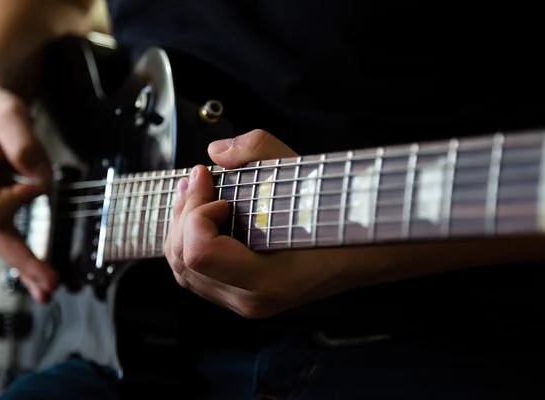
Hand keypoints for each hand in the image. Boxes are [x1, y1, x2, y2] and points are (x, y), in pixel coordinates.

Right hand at [0, 82, 56, 302]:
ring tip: (45, 288)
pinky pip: (3, 232)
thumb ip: (20, 138)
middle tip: (48, 287)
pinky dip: (21, 253)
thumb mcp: (6, 112)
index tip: (37, 185)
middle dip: (21, 260)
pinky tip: (37, 274)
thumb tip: (40, 176)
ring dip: (22, 264)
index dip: (14, 201)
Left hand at [165, 130, 344, 317]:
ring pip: (184, 271)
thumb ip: (255, 151)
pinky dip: (190, 242)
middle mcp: (251, 300)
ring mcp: (245, 302)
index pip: (200, 253)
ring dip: (181, 227)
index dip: (196, 211)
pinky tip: (200, 216)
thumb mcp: (302, 174)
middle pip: (183, 261)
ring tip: (192, 192)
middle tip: (196, 179)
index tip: (212, 182)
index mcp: (267, 281)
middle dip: (183, 212)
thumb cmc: (339, 217)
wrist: (364, 253)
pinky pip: (198, 274)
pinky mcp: (242, 295)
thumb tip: (217, 151)